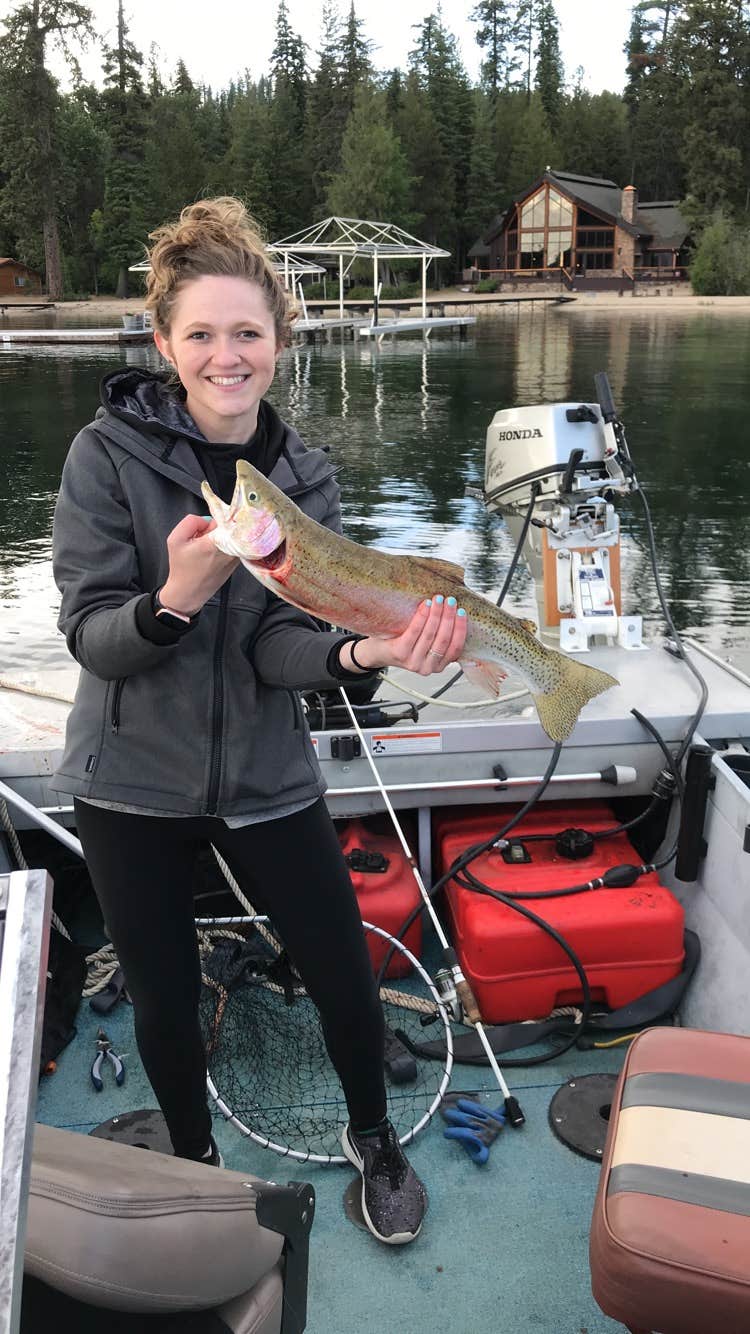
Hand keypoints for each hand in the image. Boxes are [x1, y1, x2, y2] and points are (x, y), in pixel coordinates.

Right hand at [159, 515, 238, 615]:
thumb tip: (207, 519)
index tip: (204, 528)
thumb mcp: (175, 539)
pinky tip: (212, 555)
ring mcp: (236, 557)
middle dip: (215, 528)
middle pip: (228, 526)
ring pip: (230, 536)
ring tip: (206, 548)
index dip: (213, 520)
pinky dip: (223, 547)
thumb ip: (191, 521)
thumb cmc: (181, 567)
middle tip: (201, 539)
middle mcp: (229, 550)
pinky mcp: (237, 563)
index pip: (225, 518)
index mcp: (214, 543)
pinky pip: (232, 546)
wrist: (188, 593)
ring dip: (220, 538)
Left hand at [347, 596, 467, 674]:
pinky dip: (422, 616)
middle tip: (451, 601)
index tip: (462, 612)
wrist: (379, 652)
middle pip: (443, 640)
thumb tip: (457, 613)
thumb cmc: (405, 645)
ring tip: (439, 599)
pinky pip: (414, 632)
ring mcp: (413, 662)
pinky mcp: (400, 654)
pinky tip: (425, 605)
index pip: (455, 648)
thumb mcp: (427, 647)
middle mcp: (427, 668)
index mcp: (439, 666)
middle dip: (449, 618)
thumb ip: (441, 638)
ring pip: (430, 635)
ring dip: (436, 614)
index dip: (460, 629)